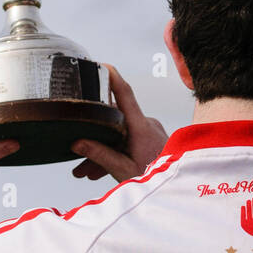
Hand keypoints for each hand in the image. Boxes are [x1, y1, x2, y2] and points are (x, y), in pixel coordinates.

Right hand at [71, 64, 167, 182]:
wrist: (178, 187)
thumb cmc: (155, 181)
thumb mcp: (124, 171)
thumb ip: (100, 156)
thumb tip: (77, 143)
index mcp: (141, 127)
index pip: (124, 93)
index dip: (110, 76)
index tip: (98, 64)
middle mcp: (146, 124)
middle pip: (113, 120)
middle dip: (93, 134)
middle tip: (74, 149)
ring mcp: (149, 131)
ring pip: (118, 133)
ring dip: (102, 150)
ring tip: (86, 171)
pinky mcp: (150, 139)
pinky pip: (127, 140)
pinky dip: (114, 152)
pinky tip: (100, 171)